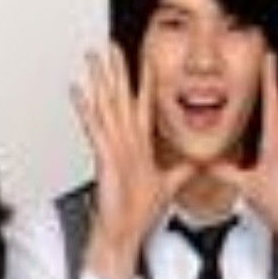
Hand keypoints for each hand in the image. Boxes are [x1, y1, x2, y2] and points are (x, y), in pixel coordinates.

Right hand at [71, 46, 191, 278]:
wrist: (124, 231)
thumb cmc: (138, 212)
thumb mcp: (170, 185)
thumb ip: (184, 170)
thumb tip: (200, 162)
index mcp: (139, 145)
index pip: (144, 105)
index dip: (147, 82)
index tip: (148, 60)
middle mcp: (124, 141)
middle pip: (121, 97)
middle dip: (117, 71)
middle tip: (112, 46)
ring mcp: (112, 146)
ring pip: (106, 105)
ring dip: (99, 80)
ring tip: (92, 57)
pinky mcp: (104, 156)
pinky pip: (94, 127)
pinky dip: (85, 108)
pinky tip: (77, 89)